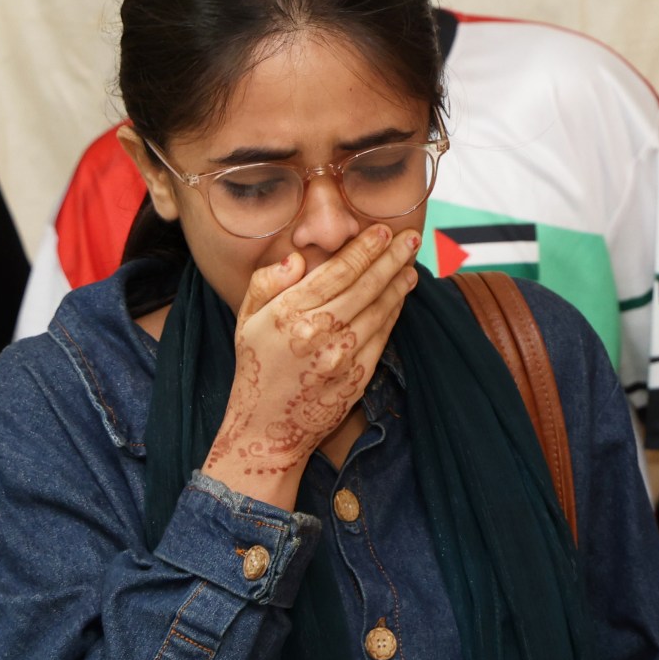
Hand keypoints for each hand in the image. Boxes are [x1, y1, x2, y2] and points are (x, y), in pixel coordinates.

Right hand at [202, 225, 420, 507]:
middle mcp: (319, 333)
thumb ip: (267, 283)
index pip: (337, 272)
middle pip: (366, 286)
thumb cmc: (257, 368)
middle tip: (411, 238)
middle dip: (392, 258)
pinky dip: (395, 311)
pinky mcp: (359, 376)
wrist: (267, 429)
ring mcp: (342, 356)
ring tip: (411, 263)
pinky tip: (401, 295)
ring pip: (380, 309)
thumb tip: (298, 257)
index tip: (383, 230)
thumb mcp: (246, 320)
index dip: (364, 249)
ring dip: (399, 283)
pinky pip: (383, 335)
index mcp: (290, 314)